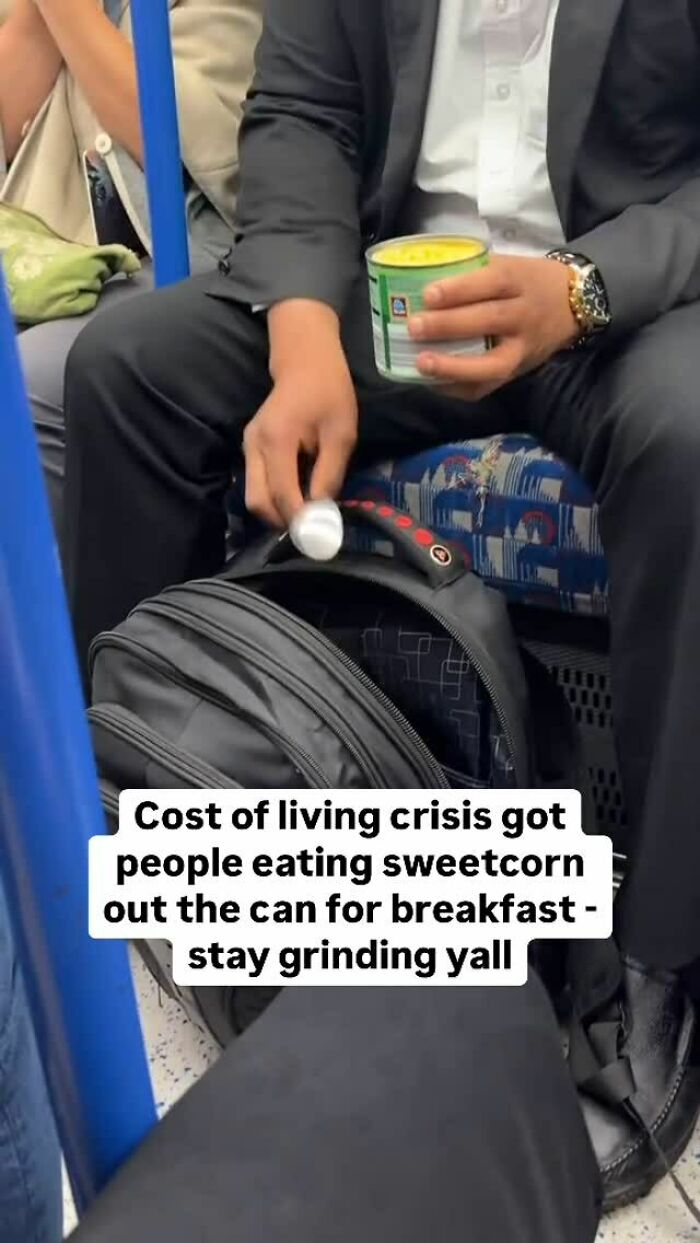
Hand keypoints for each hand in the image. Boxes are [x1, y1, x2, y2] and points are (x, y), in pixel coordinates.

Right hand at [243, 337, 357, 528]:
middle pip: (257, 503)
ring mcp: (247, 447)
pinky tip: (299, 497)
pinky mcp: (249, 449)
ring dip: (278, 513)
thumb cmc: (329, 392)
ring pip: (254, 497)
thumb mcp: (341, 434)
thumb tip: (322, 513)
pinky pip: (257, 484)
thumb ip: (329, 475)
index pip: (282, 495)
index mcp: (276, 440)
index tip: (321, 537)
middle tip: (313, 531)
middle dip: (283, 522)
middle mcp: (253, 446)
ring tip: (308, 515)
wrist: (305, 361)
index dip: (300, 521)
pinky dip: (275, 498)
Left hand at [408, 254, 578, 399]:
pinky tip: (433, 381)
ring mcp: (523, 349)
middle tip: (414, 327)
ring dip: (454, 367)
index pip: (492, 282)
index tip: (427, 294)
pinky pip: (488, 386)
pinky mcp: (517, 372)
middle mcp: (525, 315)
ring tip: (421, 363)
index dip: (459, 289)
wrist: (574, 306)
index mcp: (521, 280)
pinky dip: (458, 387)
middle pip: (489, 320)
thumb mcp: (510, 265)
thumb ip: (474, 273)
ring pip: (491, 363)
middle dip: (448, 325)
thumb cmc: (529, 282)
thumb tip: (421, 282)